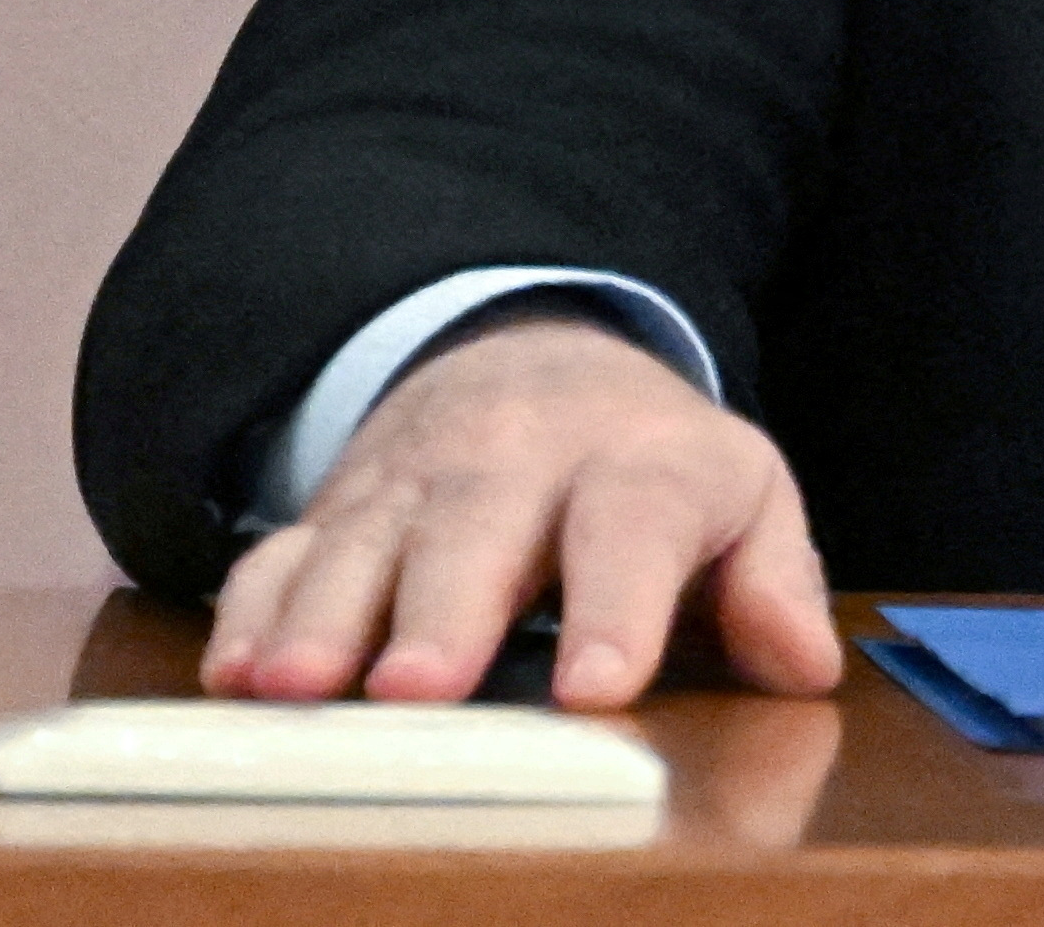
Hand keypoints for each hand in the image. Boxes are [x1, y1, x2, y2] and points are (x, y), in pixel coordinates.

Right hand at [198, 311, 840, 708]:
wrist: (533, 355)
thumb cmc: (650, 465)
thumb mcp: (741, 498)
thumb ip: (775, 581)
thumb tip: (804, 665)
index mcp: (640, 459)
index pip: (636, 524)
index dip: (618, 606)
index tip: (597, 687)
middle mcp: (520, 458)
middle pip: (480, 526)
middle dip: (445, 609)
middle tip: (418, 689)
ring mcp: (417, 480)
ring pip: (366, 540)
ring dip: (327, 615)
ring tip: (301, 687)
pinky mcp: (337, 505)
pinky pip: (282, 552)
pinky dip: (254, 609)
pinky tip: (239, 673)